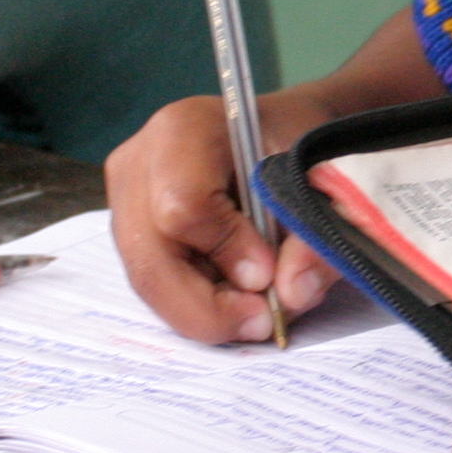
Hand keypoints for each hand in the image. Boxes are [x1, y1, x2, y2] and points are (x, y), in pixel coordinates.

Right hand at [108, 5, 448, 343]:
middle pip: (152, 259)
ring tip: (259, 310)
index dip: (227, 251)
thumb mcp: (326, 177)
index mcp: (184, 130)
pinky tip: (236, 297)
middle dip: (209, 307)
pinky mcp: (130, 232)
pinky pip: (156, 285)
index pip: (183, 206)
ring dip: (206, 310)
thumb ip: (318, 235)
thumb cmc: (300, 146)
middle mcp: (138, 164)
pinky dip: (198, 303)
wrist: (281, 136)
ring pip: (150, 282)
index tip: (270, 274)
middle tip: (264, 322)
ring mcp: (125, 201)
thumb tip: (293, 293)